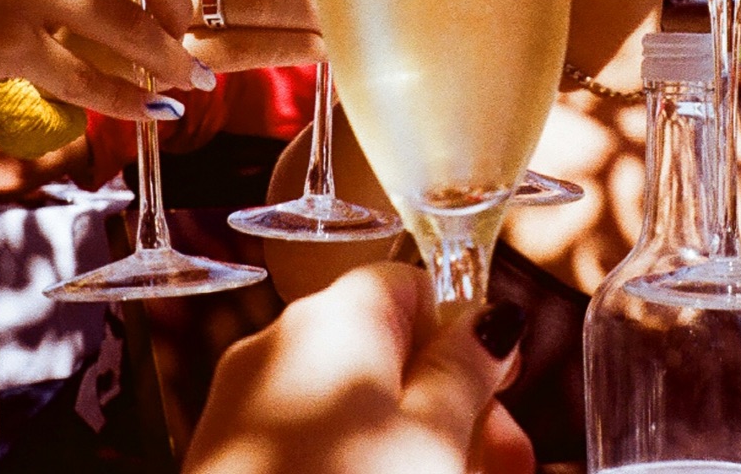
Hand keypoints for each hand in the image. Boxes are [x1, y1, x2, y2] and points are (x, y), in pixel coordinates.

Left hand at [184, 262, 530, 473]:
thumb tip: (488, 322)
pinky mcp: (233, 458)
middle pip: (385, 351)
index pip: (407, 284)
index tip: (499, 383)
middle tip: (507, 461)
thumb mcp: (434, 436)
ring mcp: (247, 407)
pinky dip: (361, 460)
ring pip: (352, 405)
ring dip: (414, 438)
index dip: (462, 330)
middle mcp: (278, 347)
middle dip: (451, 401)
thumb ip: (465, 369)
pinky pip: (314, 439)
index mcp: (331, 319)